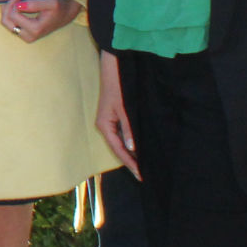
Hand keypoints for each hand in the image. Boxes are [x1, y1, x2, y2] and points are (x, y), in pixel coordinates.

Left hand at [0, 0, 79, 42]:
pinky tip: (15, 6)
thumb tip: (18, 6)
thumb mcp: (51, 2)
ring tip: (14, 0)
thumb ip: (34, 4)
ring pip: (6, 23)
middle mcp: (29, 36)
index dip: (13, 3)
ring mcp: (25, 36)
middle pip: (6, 21)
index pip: (13, 15)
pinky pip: (10, 24)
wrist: (65, 15)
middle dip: (7, 7)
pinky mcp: (24, 34)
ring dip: (7, 10)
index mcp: (35, 29)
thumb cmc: (58, 8)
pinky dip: (10, 14)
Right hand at [96, 52, 138, 178]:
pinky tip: (137, 150)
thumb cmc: (118, 89)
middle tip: (142, 175)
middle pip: (117, 148)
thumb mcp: (125, 110)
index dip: (129, 162)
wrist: (113, 72)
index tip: (140, 174)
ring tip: (141, 166)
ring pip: (119, 143)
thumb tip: (132, 149)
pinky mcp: (113, 118)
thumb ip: (129, 129)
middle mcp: (104, 126)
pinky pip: (120, 136)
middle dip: (129, 162)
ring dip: (129, 154)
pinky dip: (129, 145)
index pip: (118, 149)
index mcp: (104, 126)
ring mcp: (108, 123)